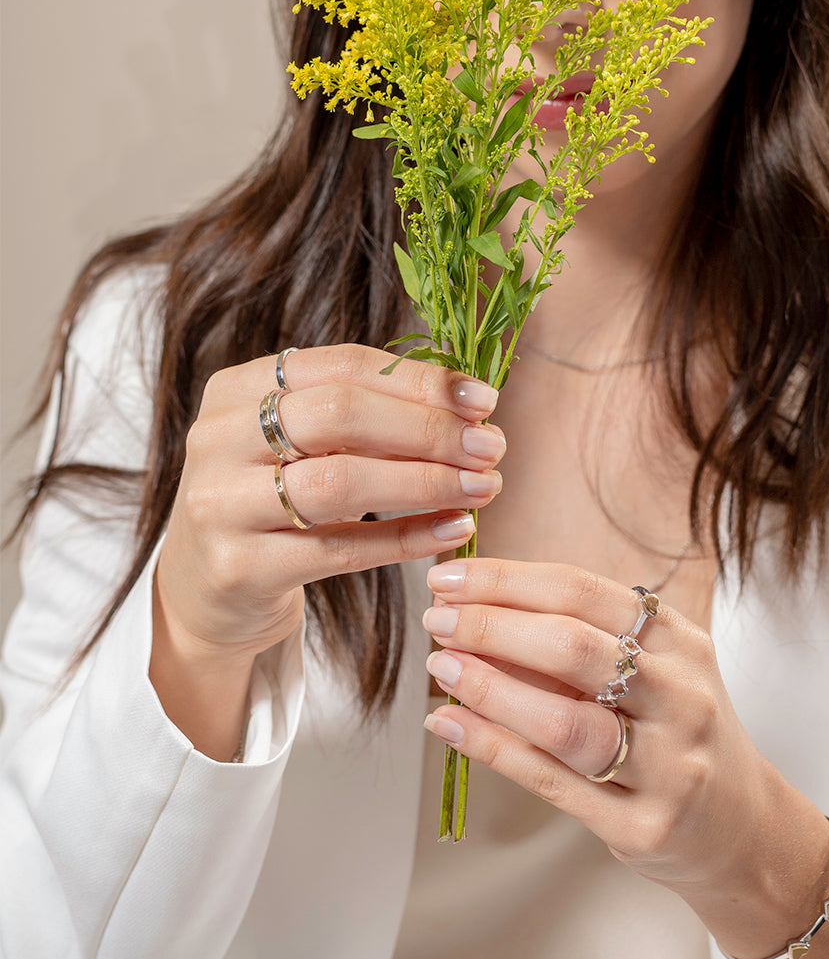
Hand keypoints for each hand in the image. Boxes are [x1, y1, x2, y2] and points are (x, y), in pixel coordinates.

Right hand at [151, 345, 504, 755]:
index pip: (343, 366)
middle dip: (429, 429)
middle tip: (492, 448)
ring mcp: (220, 503)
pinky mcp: (238, 567)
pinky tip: (452, 530)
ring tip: (484, 487)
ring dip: (426, 482)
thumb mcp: (301, 448)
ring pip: (341, 482)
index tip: (484, 400)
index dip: (420, 381)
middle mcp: (220, 437)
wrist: (207, 592)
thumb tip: (468, 407)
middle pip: (341, 415)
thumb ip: (364, 419)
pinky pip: (339, 550)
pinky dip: (405, 539)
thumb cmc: (272, 505)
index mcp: (240, 388)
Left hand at [419, 557, 828, 958]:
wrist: (740, 827)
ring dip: (490, 688)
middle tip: (436, 618)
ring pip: (564, 721)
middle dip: (491, 626)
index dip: (507, 580)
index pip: (583, 592)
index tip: (450, 575)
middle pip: (574, 648)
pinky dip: (492, 748)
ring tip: (441, 667)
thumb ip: (579, 639)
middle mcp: (681, 697)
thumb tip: (475, 606)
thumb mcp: (650, 669)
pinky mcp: (645, 826)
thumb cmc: (675, 731)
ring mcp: (670, 766)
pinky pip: (553, 780)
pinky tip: (450, 725)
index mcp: (679, 642)